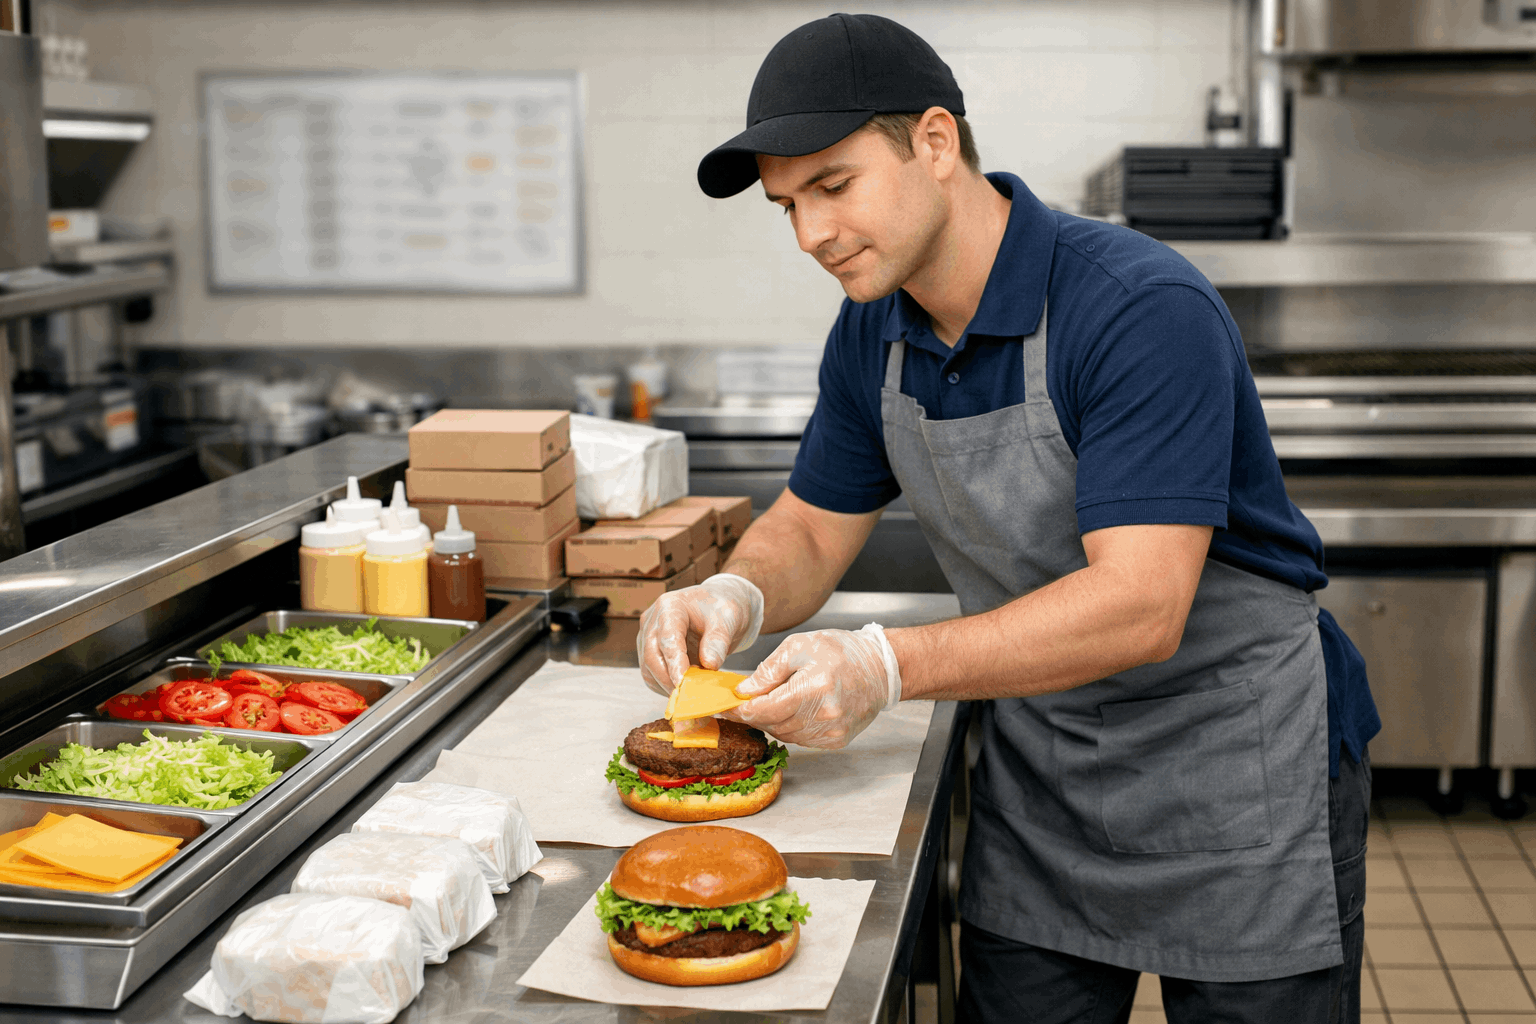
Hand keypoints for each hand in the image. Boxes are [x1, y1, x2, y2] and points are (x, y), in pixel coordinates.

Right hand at [636, 574, 764, 695]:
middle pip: (651, 656)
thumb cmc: (722, 607)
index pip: (667, 638)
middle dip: (669, 680)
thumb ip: (717, 640)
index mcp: (670, 606)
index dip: (674, 663)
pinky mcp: (651, 651)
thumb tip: (709, 664)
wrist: (719, 607)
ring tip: (692, 695)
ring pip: (649, 669)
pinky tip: (686, 690)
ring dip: (667, 686)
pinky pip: (653, 675)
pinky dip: (667, 686)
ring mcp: (649, 637)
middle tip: (690, 699)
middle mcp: (653, 621)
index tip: (682, 683)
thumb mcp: (727, 619)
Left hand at [730, 623, 901, 748]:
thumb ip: (769, 671)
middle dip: (753, 714)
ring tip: (768, 702)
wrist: (880, 668)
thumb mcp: (800, 646)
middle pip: (772, 724)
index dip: (740, 710)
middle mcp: (825, 716)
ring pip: (784, 734)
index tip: (723, 707)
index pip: (765, 709)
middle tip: (740, 703)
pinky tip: (791, 710)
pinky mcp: (837, 741)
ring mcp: (832, 732)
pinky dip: (789, 727)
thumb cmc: (842, 651)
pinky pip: (801, 739)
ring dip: (771, 721)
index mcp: (815, 688)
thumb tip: (744, 691)